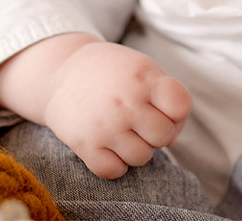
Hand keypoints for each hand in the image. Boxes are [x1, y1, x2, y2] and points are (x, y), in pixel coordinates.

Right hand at [42, 41, 191, 178]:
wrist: (61, 72)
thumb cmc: (113, 73)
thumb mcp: (143, 70)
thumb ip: (167, 99)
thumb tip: (170, 141)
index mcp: (143, 78)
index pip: (180, 105)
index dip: (177, 111)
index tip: (162, 106)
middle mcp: (125, 103)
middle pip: (163, 136)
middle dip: (156, 132)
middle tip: (140, 121)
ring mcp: (104, 125)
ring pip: (142, 158)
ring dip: (137, 149)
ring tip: (123, 132)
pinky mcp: (84, 144)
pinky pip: (114, 171)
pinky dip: (115, 164)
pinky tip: (110, 146)